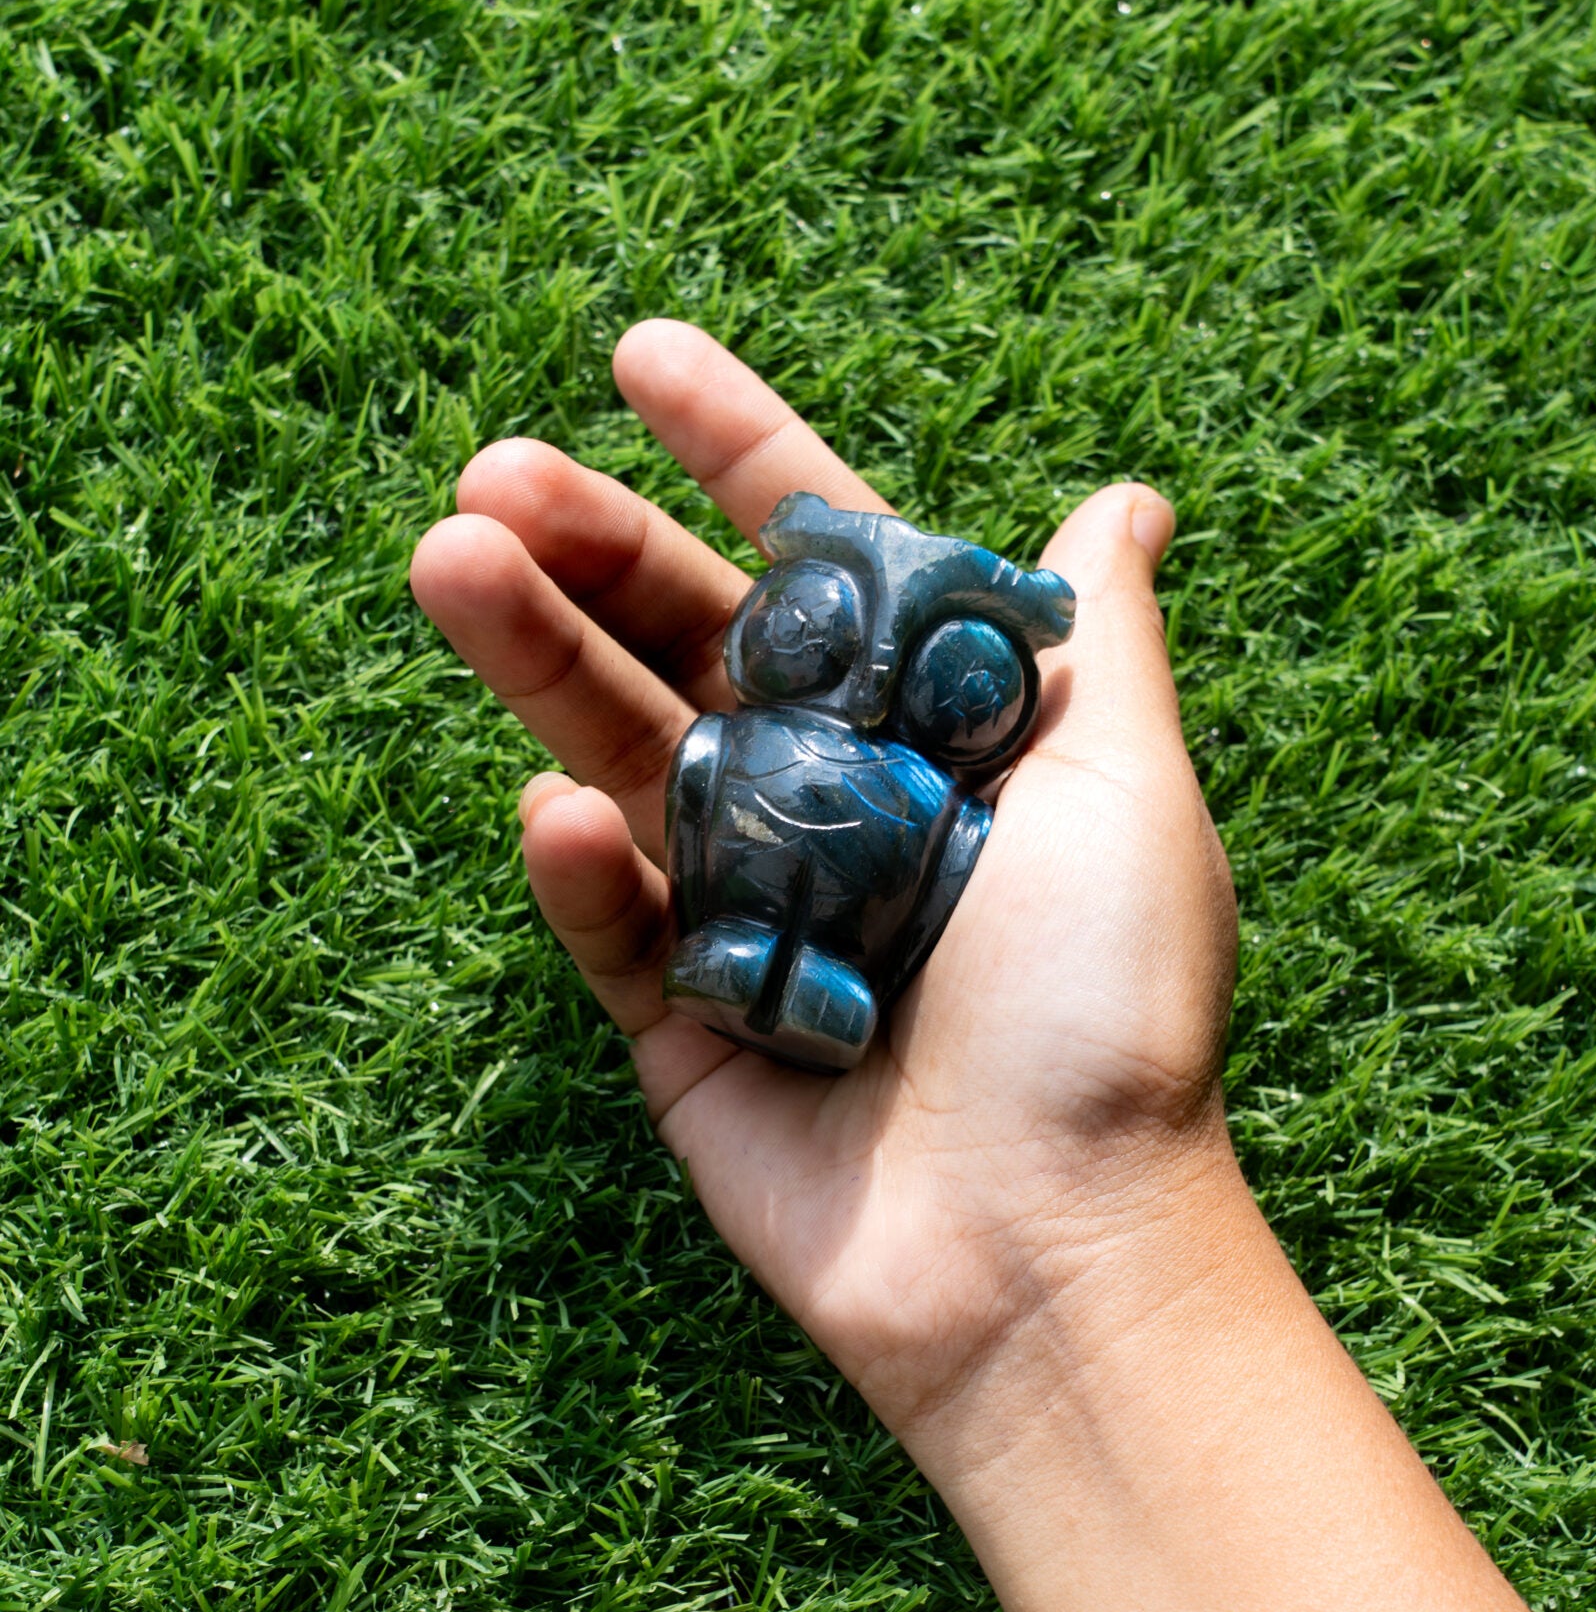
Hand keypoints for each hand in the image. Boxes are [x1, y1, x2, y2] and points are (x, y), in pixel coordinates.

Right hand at [410, 322, 1237, 1466]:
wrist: (1051, 1254)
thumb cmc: (1111, 1014)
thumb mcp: (1129, 793)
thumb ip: (1098, 641)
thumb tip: (1125, 502)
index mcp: (940, 735)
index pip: (824, 565)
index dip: (736, 456)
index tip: (639, 358)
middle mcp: (839, 806)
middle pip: (694, 648)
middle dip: (595, 553)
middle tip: (493, 478)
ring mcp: (752, 915)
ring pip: (624, 761)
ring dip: (539, 665)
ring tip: (451, 564)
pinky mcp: (685, 1029)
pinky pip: (616, 929)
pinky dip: (585, 874)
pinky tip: (557, 813)